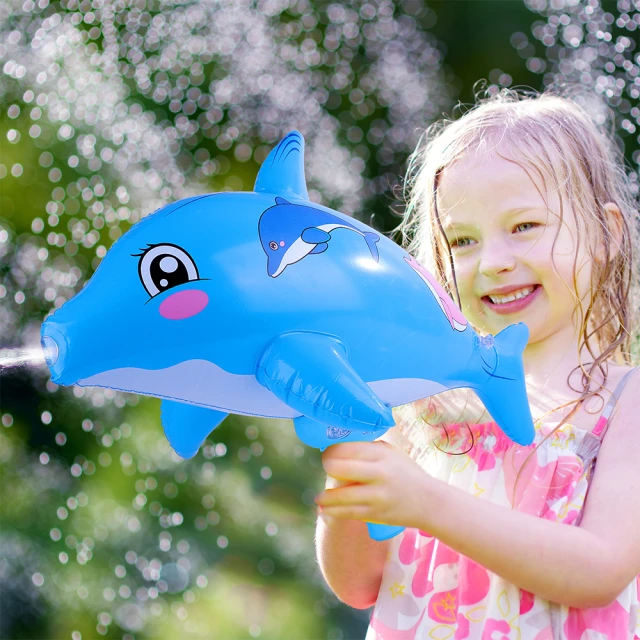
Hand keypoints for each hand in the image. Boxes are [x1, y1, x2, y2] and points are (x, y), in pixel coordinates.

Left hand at [314, 440, 432, 529]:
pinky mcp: (376, 513)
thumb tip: (338, 447)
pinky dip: (333, 512)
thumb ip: (368, 449)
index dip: (332, 450)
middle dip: (327, 467)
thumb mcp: (391, 453)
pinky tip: (325, 510)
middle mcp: (379, 472)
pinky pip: (348, 512)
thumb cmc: (407, 473)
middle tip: (325, 469)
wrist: (430, 502)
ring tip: (319, 498)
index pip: (346, 448)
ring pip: (340, 495)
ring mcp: (377, 495)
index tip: (327, 453)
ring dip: (325, 497)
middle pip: (339, 467)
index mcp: (382, 454)